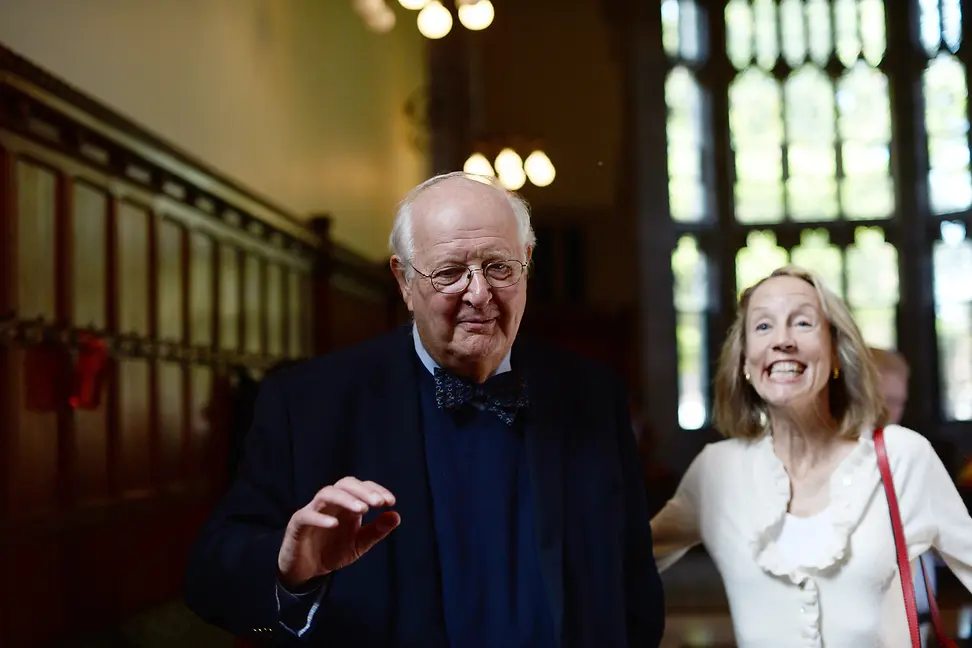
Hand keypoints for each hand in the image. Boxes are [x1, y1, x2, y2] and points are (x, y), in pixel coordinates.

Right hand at [277, 477, 399, 589]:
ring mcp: (313, 510)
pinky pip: (307, 515)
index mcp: (346, 504)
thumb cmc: (333, 551)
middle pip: (345, 484)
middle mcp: (330, 503)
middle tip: (378, 502)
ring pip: (326, 493)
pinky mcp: (298, 524)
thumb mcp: (359, 544)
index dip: (376, 490)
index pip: (361, 487)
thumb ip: (376, 531)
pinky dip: (320, 517)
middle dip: (363, 491)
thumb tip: (396, 516)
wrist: (306, 570)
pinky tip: (335, 524)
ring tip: (362, 509)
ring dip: (345, 499)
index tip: (390, 502)